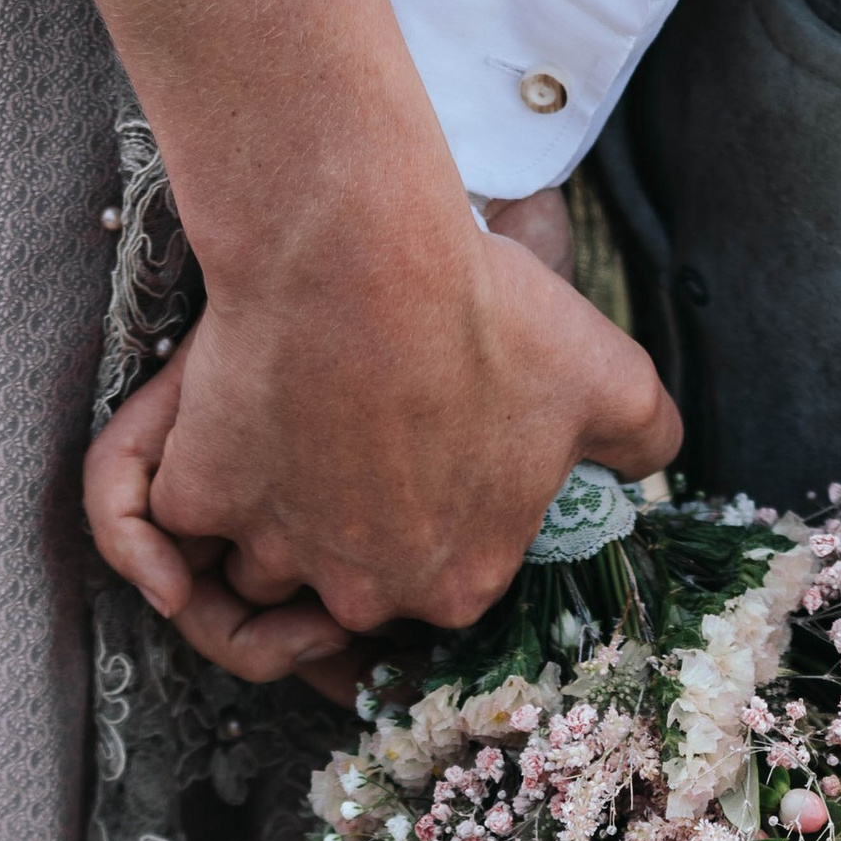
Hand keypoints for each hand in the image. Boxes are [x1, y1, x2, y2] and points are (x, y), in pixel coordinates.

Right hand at [84, 198, 679, 684]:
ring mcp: (281, 553)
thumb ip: (644, 439)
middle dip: (350, 529)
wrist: (360, 249)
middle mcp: (368, 591)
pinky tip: (232, 421)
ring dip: (275, 510)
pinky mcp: (205, 500)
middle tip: (359, 436)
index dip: (435, 521)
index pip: (440, 584)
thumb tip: (654, 464)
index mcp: (461, 583)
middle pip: (347, 583)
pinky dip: (199, 478)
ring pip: (264, 558)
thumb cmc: (486, 314)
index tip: (429, 459)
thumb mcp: (606, 376)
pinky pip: (186, 514)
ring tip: (298, 426)